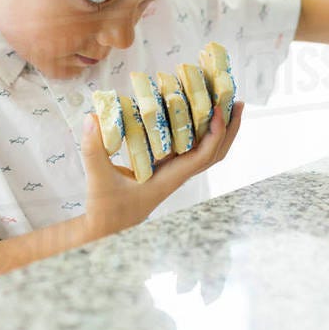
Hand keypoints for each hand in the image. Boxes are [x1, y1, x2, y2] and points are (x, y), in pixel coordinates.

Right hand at [79, 100, 243, 239]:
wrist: (106, 228)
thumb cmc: (105, 208)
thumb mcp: (98, 179)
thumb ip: (93, 151)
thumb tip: (91, 118)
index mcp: (170, 179)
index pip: (203, 156)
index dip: (215, 133)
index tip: (217, 109)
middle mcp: (178, 175)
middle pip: (215, 153)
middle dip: (229, 128)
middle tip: (237, 101)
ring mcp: (174, 172)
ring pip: (206, 151)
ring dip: (219, 129)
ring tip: (224, 102)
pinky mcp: (166, 169)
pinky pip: (191, 148)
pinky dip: (199, 131)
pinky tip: (195, 114)